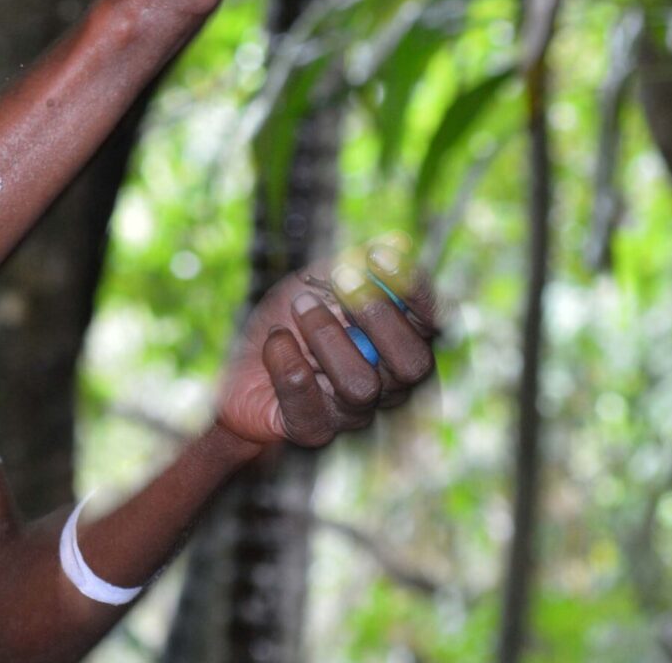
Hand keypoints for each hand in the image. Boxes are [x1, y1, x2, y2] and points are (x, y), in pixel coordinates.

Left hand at [215, 234, 439, 449]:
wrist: (238, 365)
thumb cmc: (290, 321)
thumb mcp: (317, 282)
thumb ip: (355, 265)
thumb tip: (397, 244)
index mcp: (399, 342)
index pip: (433, 324)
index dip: (415, 291)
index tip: (379, 256)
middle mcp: (388, 383)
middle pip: (412, 363)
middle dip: (375, 315)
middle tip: (339, 280)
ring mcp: (353, 411)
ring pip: (360, 384)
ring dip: (324, 334)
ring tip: (297, 309)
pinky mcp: (312, 428)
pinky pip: (305, 396)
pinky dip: (285, 358)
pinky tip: (275, 340)